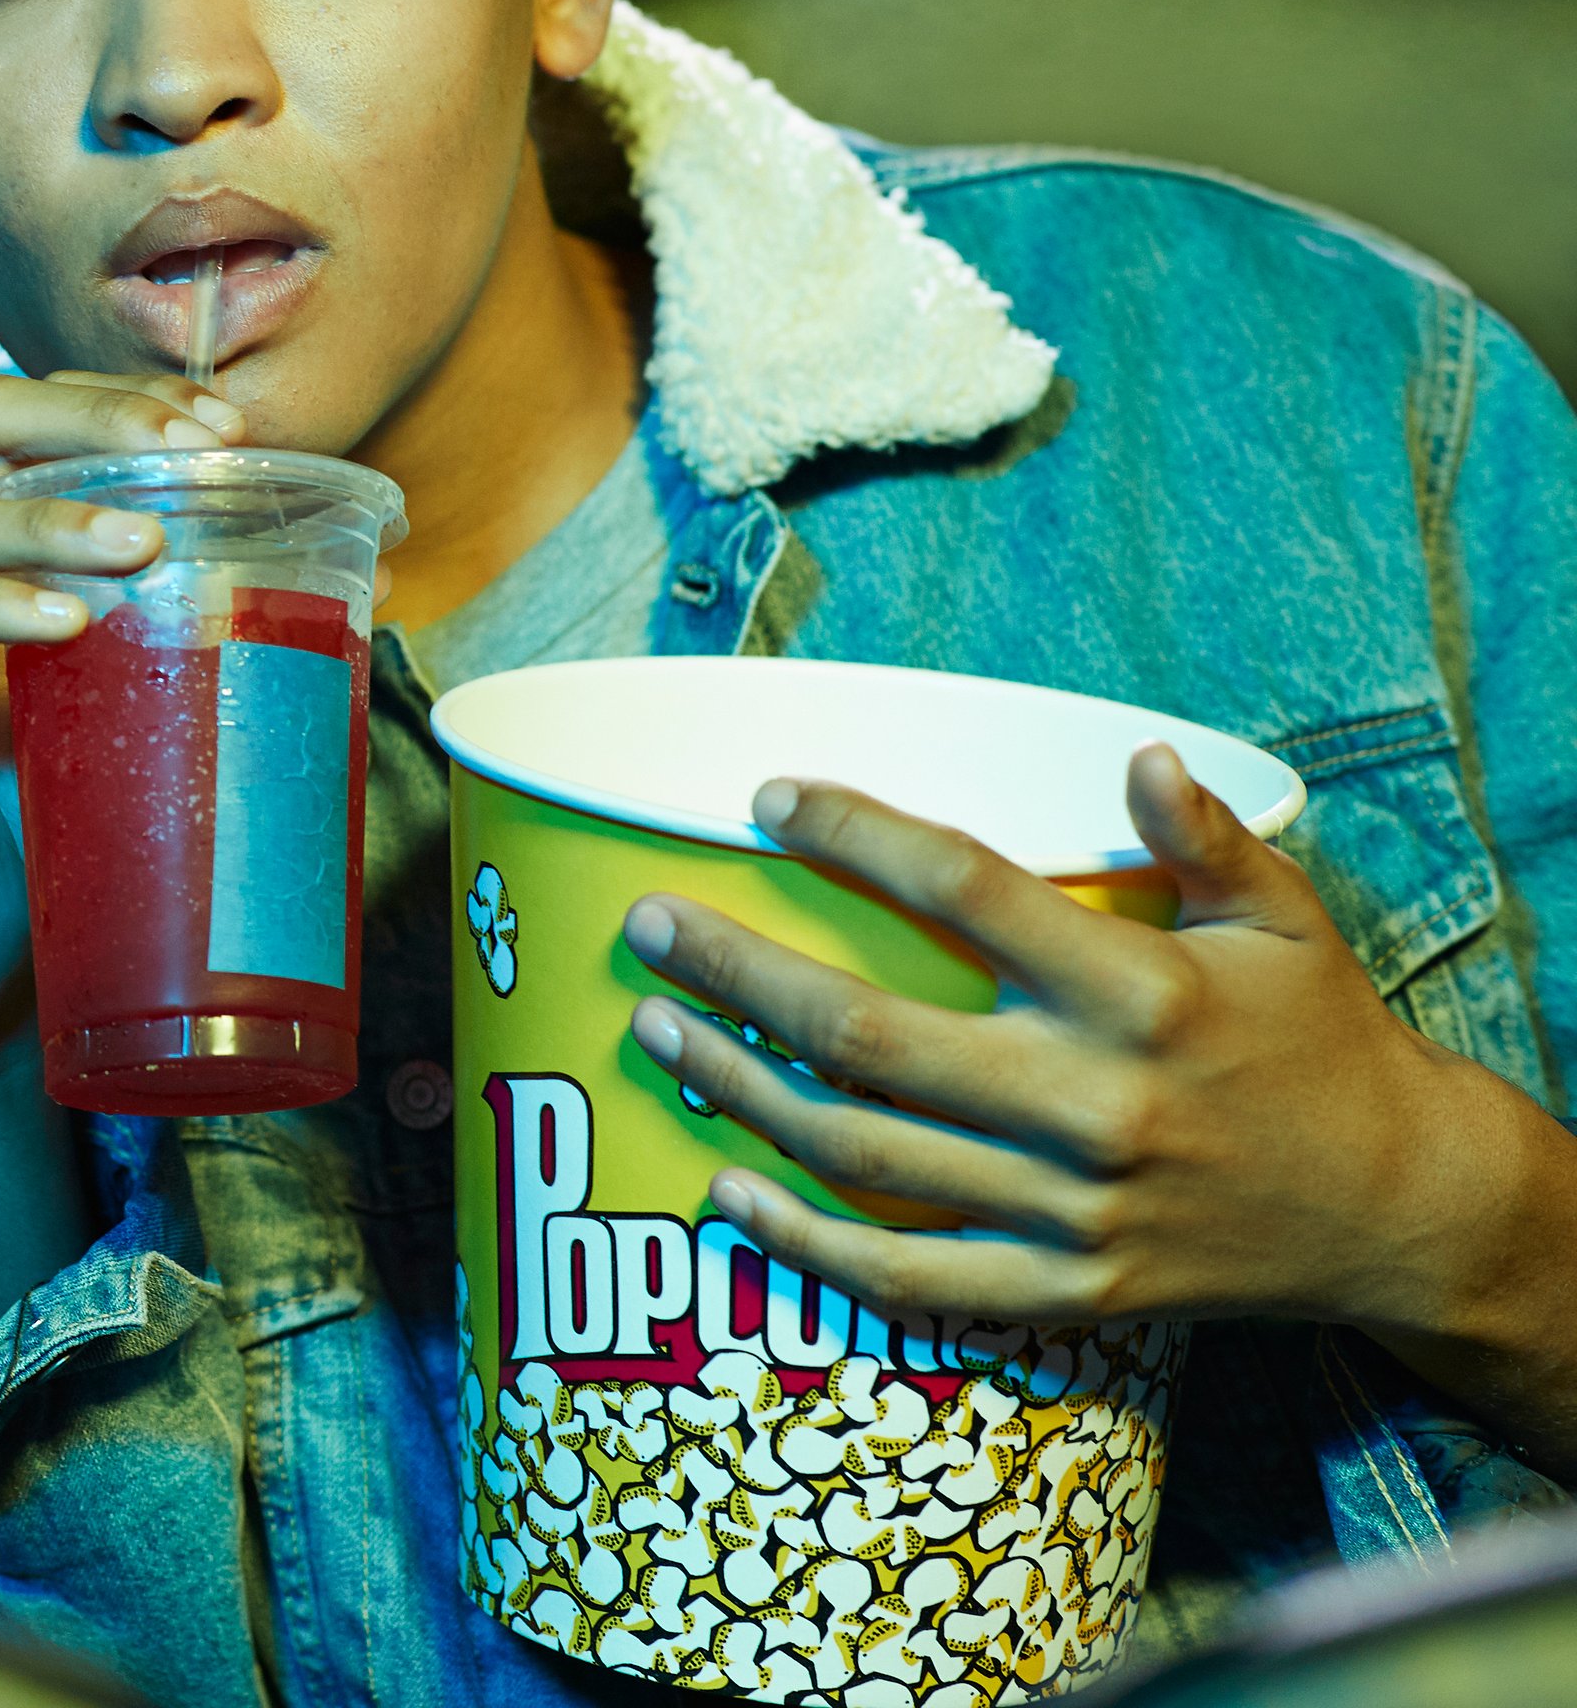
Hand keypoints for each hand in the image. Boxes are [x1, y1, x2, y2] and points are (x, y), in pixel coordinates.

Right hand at [0, 367, 237, 1381]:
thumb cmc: (70, 845)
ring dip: (48, 516)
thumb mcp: (146, 715)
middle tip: (191, 452)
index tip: (224, 423)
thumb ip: (196, 639)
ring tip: (142, 546)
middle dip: (92, 418)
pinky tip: (65, 626)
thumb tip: (341, 577)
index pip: (37, 419)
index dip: (124, 398)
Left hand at [628, 743, 1576, 1464]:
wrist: (1397, 1210)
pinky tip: (725, 1190)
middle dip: (739, 974)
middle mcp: (1095, 1104)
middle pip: (872, 1035)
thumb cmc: (1320, 1040)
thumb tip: (1139, 753)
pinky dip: (807, 1244)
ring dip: (741, 1091)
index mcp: (1142, 994)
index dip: (858, 837)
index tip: (768, 800)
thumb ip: (1204, 837)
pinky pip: (911, 1279)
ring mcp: (1075, 1208)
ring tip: (657, 1028)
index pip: (968, 892)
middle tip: (647, 924)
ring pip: (866, 1152)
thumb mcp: (1285, 920)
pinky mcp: (1070, 1291)